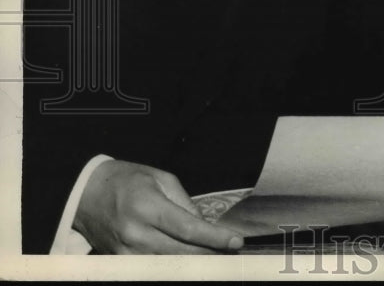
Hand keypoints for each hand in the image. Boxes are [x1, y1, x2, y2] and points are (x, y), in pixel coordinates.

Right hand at [74, 160, 244, 253]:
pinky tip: (188, 261)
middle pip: (181, 253)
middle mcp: (136, 233)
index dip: (215, 238)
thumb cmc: (126, 180)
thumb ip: (184, 202)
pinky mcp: (119, 261)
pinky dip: (172, 267)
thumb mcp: (160, 178)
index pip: (188, 228)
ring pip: (168, 266)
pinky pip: (152, 269)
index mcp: (148, 207)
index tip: (236, 241)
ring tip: (214, 257)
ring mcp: (126, 252)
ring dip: (193, 263)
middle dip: (210, 254)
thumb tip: (203, 225)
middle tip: (231, 253)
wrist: (85, 194)